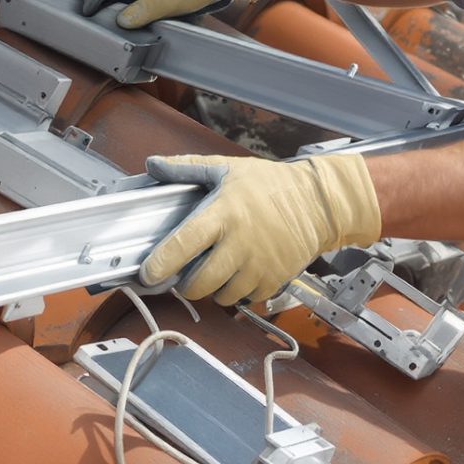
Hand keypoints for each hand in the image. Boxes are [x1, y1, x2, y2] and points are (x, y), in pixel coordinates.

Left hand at [141, 154, 380, 305]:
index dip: (161, 263)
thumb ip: (187, 168)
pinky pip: (245, 300)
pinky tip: (240, 272)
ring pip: (220, 297)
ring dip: (212, 289)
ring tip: (217, 269)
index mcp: (223, 214)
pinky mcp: (274, 282)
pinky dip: (237, 292)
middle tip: (187, 271)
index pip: (184, 244)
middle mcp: (239, 244)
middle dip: (186, 283)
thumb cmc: (268, 185)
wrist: (317, 204)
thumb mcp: (227, 169)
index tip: (147, 274)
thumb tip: (153, 164)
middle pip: (199, 283)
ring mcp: (258, 267)